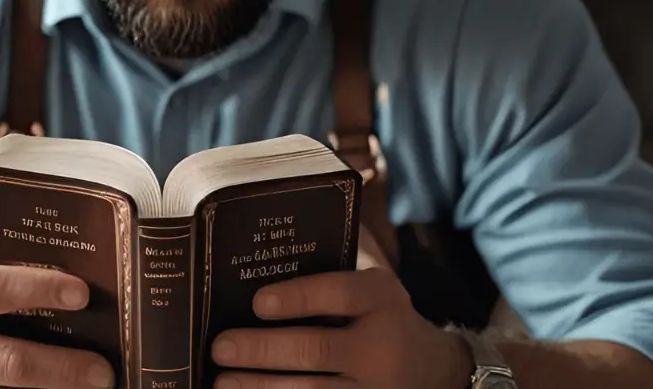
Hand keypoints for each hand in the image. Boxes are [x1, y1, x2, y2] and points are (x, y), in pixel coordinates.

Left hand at [209, 228, 470, 387]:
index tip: (258, 302)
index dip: (298, 297)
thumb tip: (251, 276)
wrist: (431, 369)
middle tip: (221, 346)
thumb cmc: (377, 319)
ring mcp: (376, 388)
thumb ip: (327, 281)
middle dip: (262, 349)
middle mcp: (383, 345)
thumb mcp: (369, 290)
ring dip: (261, 387)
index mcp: (381, 298)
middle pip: (316, 349)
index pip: (340, 293)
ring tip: (223, 381)